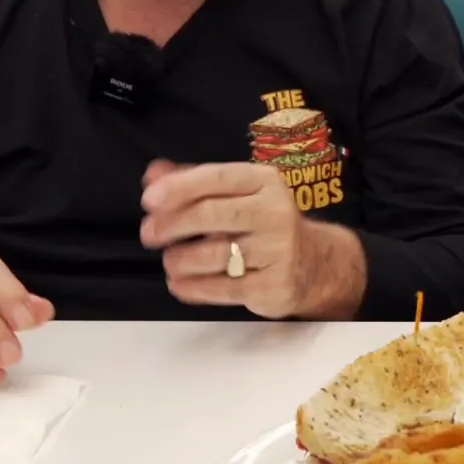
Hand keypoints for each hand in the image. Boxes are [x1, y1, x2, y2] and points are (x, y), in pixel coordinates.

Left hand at [140, 159, 316, 317]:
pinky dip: (193, 288)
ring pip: (214, 255)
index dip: (179, 187)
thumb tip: (153, 175)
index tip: (148, 200)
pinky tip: (179, 284)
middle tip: (149, 234)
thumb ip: (194, 182)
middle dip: (171, 224)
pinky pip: (223, 288)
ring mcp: (277, 250)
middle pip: (212, 214)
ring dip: (179, 260)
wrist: (314, 263)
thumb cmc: (262, 223)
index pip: (217, 177)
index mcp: (263, 181)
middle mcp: (274, 211)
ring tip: (170, 262)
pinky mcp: (273, 285)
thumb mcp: (236, 194)